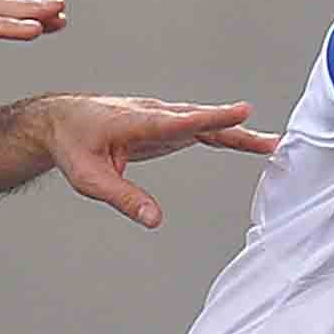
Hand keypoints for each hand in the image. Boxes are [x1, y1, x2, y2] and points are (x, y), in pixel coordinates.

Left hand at [32, 96, 281, 230]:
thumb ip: (123, 199)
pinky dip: (224, 133)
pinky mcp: (166, 126)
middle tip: (271, 140)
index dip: (213, 118)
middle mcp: (156, 114)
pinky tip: (247, 141)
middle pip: (202, 122)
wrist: (61, 122)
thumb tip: (154, 220)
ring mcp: (163, 118)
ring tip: (271, 145)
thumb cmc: (73, 146)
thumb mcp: (90, 179)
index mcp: (138, 121)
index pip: (181, 120)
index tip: (243, 113)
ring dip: (237, 132)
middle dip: (236, 129)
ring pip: (205, 124)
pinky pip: (200, 129)